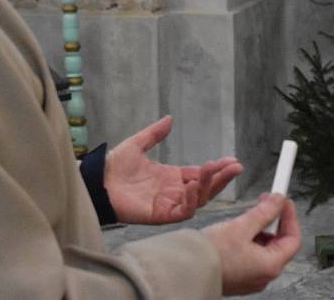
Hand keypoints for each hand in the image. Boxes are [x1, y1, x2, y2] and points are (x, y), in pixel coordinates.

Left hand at [104, 116, 243, 224]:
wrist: (97, 182)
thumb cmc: (114, 168)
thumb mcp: (137, 144)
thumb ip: (154, 133)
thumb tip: (170, 119)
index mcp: (171, 177)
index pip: (200, 174)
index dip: (216, 169)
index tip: (231, 160)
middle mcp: (173, 192)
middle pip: (205, 188)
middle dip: (221, 178)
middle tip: (236, 166)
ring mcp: (168, 204)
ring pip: (198, 200)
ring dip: (209, 186)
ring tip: (216, 170)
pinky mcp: (161, 215)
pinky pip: (183, 211)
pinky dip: (192, 200)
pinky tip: (195, 184)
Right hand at [203, 193, 300, 295]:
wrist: (186, 271)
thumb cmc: (212, 254)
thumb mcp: (241, 227)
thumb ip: (263, 213)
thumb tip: (278, 201)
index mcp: (270, 266)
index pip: (292, 239)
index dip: (290, 217)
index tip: (283, 201)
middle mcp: (263, 276)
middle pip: (280, 244)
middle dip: (275, 221)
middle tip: (266, 203)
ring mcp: (251, 278)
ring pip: (265, 249)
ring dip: (261, 230)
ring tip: (248, 216)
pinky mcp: (240, 276)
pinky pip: (253, 256)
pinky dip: (251, 240)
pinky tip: (240, 230)